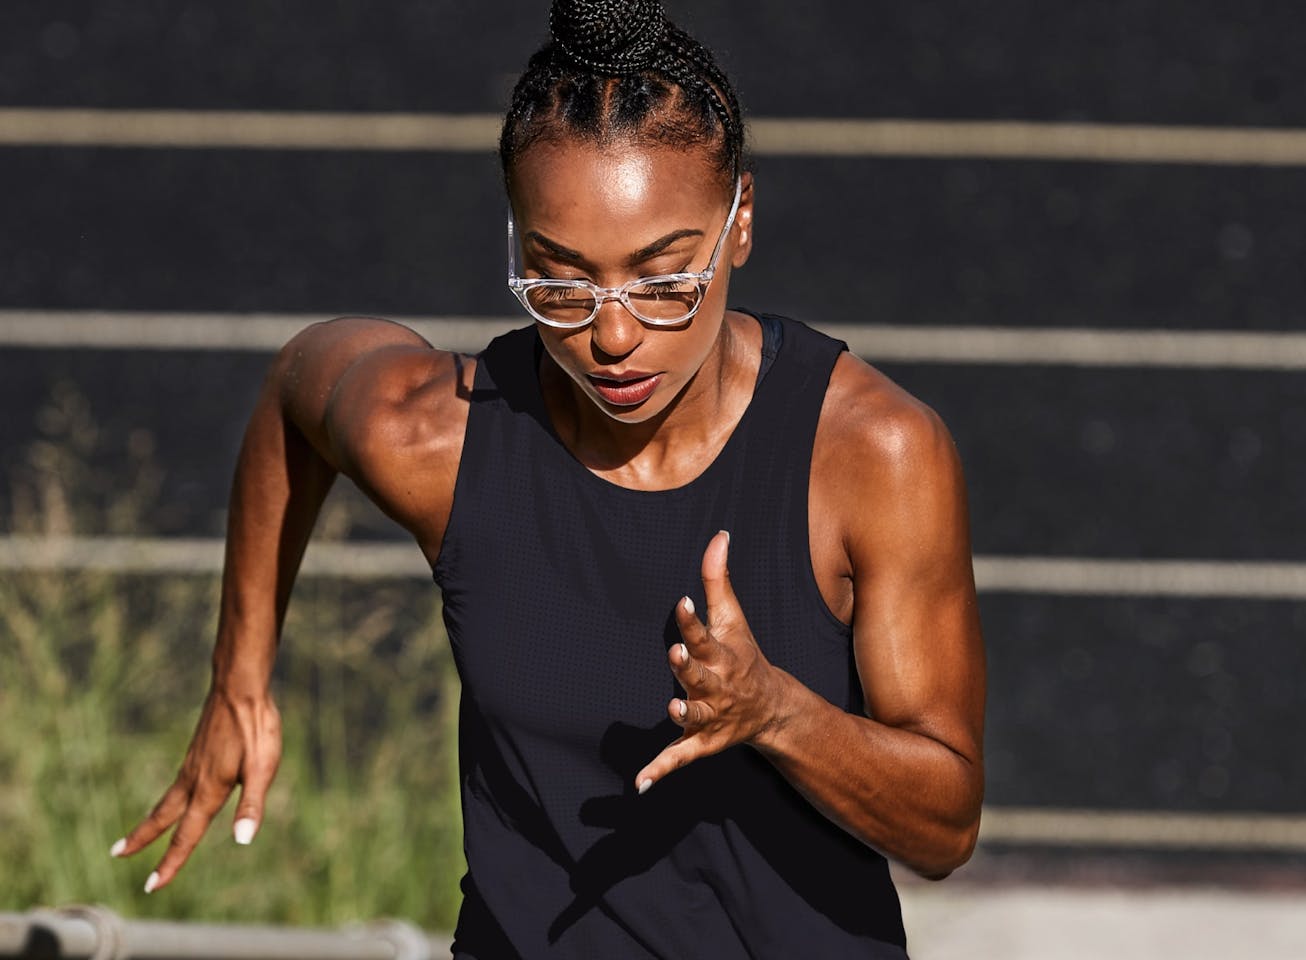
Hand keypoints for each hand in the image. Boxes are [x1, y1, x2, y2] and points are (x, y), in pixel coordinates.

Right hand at [109, 685, 281, 892]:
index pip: (187, 835)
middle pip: (162, 817)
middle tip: (117, 854)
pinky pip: (178, 783)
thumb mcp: (262, 768)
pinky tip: (177, 797)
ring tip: (136, 834)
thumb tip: (242, 841)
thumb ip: (251, 805)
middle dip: (141, 839)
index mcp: (209, 789)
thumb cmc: (255, 727)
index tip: (151, 886)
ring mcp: (193, 764)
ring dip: (150, 820)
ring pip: (167, 800)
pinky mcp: (197, 751)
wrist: (240, 687)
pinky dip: (168, 800)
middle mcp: (194, 780)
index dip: (171, 862)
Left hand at [635, 530, 789, 792]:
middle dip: (688, 666)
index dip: (693, 620)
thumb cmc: (743, 654)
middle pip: (699, 675)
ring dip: (682, 714)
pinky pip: (679, 757)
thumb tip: (720, 534)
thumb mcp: (733, 617)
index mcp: (722, 654)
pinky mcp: (700, 742)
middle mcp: (716, 686)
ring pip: (693, 716)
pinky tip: (639, 784)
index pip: (705, 634)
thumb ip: (718, 577)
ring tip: (669, 710)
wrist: (771, 707)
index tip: (682, 601)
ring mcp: (709, 716)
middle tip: (676, 654)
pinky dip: (660, 771)